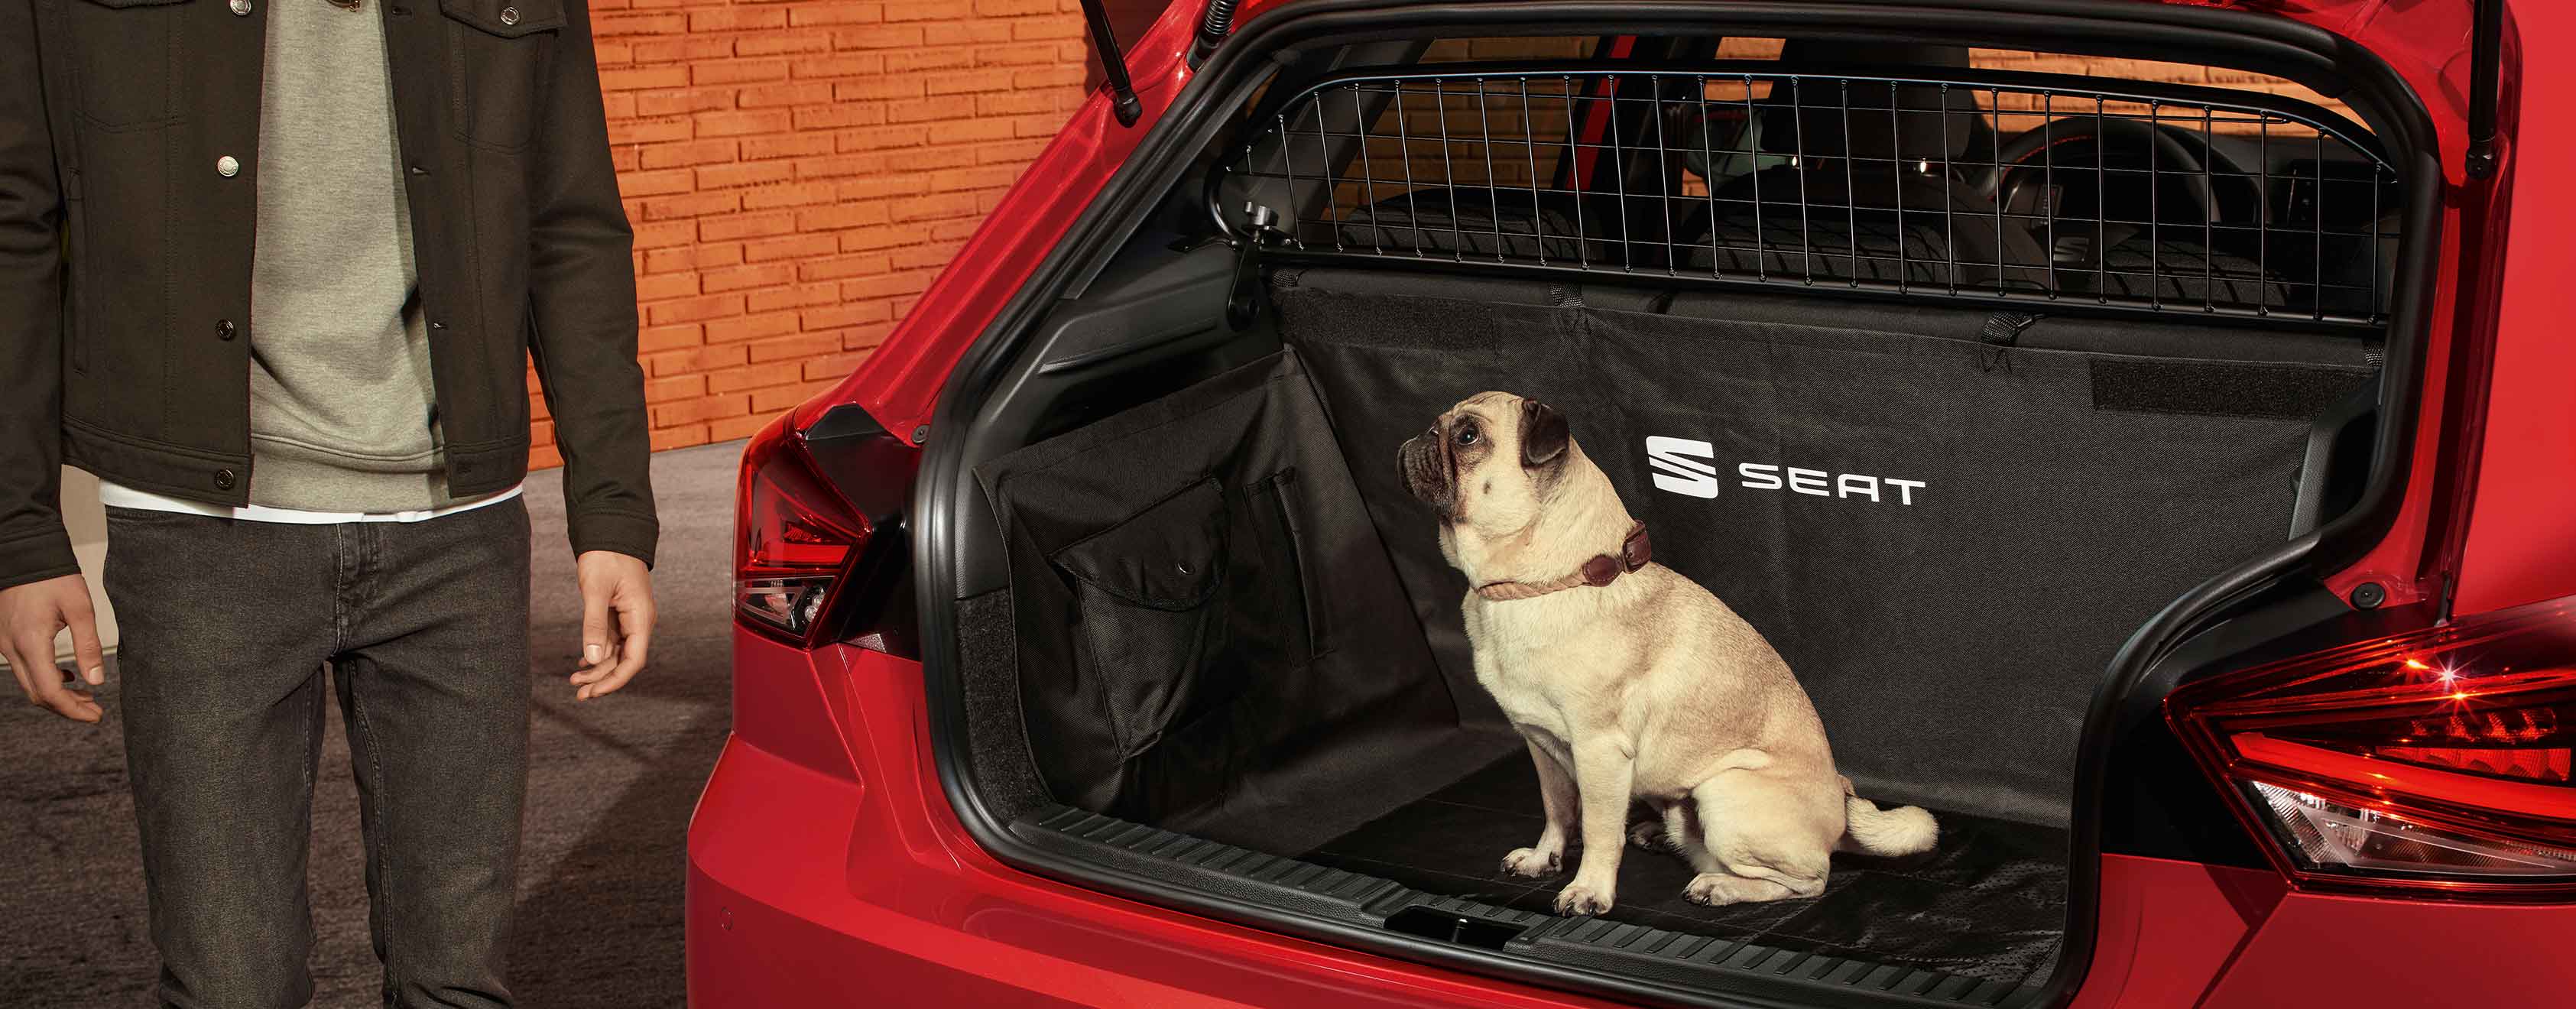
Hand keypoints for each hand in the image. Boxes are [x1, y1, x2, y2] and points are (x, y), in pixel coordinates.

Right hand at [0, 574, 105, 721]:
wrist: (24, 555)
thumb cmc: (53, 577)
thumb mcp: (81, 609)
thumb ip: (89, 646)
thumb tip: (97, 680)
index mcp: (31, 643)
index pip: (50, 692)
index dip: (73, 710)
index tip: (96, 715)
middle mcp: (12, 649)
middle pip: (37, 694)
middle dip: (67, 707)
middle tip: (94, 710)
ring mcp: (4, 645)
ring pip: (29, 683)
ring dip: (56, 694)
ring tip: (86, 695)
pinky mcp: (5, 639)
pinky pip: (23, 669)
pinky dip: (45, 678)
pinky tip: (66, 675)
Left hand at [569, 550, 653, 700]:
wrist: (611, 532)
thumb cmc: (606, 556)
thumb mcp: (596, 590)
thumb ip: (595, 625)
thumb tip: (593, 658)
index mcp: (641, 617)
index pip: (634, 660)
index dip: (615, 680)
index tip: (594, 692)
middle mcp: (639, 621)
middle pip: (625, 660)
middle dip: (603, 679)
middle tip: (579, 693)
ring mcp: (630, 618)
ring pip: (617, 652)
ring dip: (598, 668)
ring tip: (575, 680)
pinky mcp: (620, 613)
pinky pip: (612, 640)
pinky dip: (597, 653)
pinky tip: (583, 664)